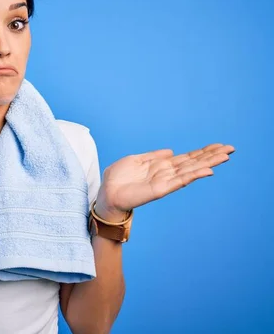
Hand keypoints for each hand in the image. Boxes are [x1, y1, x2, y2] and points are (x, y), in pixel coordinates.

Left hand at [95, 143, 234, 219]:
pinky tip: (207, 170)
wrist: (108, 193)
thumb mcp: (136, 160)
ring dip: (209, 163)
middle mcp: (167, 173)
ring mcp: (166, 181)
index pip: (187, 157)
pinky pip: (181, 181)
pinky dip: (194, 175)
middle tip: (231, 149)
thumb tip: (170, 151)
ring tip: (225, 157)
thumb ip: (153, 156)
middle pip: (194, 162)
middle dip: (212, 156)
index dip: (203, 152)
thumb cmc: (118, 178)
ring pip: (192, 170)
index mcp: (162, 165)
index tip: (219, 146)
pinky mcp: (161, 189)